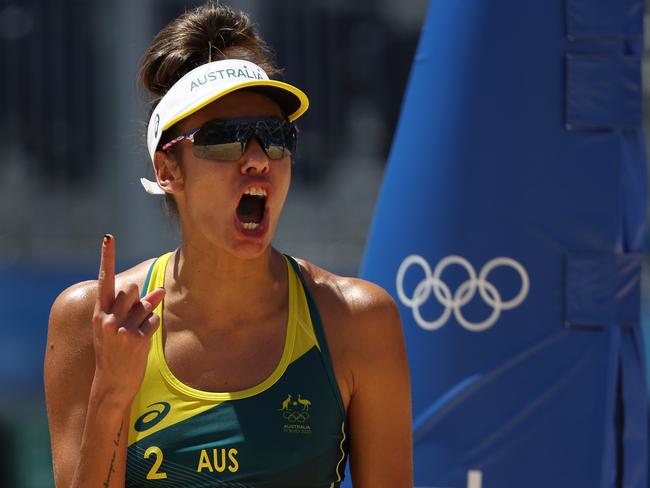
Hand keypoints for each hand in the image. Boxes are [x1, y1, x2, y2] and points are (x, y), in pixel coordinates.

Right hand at [91, 234, 164, 404]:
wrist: (111, 383)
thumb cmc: (115, 351)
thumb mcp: (116, 327)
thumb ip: (133, 307)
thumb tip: (159, 291)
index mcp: (98, 313)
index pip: (103, 279)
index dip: (106, 257)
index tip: (108, 237)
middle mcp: (106, 319)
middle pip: (132, 290)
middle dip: (138, 298)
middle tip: (131, 320)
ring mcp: (121, 329)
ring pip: (146, 306)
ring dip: (147, 315)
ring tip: (134, 333)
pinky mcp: (136, 339)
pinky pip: (154, 322)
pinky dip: (152, 329)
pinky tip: (141, 343)